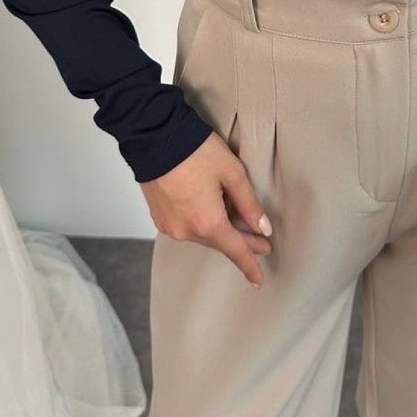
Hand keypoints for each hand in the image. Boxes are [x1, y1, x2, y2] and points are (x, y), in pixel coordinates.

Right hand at [139, 133, 273, 288]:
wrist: (154, 136)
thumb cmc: (195, 151)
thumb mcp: (232, 173)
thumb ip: (249, 204)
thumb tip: (262, 228)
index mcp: (207, 222)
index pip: (235, 251)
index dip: (250, 265)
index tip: (258, 280)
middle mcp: (186, 230)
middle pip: (219, 242)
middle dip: (240, 242)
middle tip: (260, 242)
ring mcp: (169, 225)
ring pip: (202, 234)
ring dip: (220, 230)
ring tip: (237, 220)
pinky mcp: (158, 217)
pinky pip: (187, 226)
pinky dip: (201, 222)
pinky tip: (210, 210)